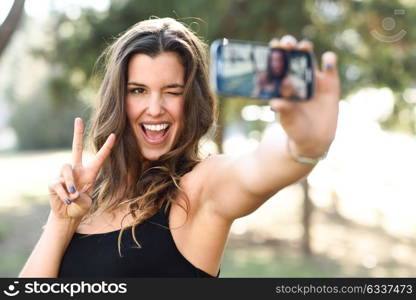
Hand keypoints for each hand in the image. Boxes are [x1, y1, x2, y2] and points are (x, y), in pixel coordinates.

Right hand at [48, 118, 115, 219]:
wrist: (67, 215)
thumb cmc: (80, 207)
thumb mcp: (86, 205)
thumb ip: (81, 198)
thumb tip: (71, 192)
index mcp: (90, 173)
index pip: (99, 158)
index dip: (107, 147)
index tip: (114, 135)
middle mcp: (77, 170)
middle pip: (76, 147)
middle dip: (77, 133)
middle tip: (78, 119)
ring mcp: (64, 174)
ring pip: (67, 169)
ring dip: (71, 183)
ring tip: (73, 196)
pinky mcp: (54, 181)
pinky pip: (58, 183)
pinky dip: (63, 194)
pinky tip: (66, 199)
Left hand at [269, 35, 339, 157]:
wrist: (314, 138)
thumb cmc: (295, 128)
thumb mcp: (288, 121)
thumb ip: (284, 110)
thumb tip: (274, 103)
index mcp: (282, 84)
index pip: (276, 65)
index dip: (274, 54)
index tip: (272, 47)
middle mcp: (296, 77)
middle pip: (291, 55)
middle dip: (289, 46)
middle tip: (286, 44)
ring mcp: (313, 78)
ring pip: (309, 57)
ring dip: (306, 48)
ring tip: (303, 47)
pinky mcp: (330, 83)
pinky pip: (330, 67)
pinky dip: (330, 60)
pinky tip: (327, 60)